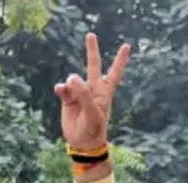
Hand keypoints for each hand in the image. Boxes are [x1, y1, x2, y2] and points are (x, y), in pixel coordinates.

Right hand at [53, 33, 130, 150]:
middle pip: (93, 66)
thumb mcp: (92, 114)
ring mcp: (80, 93)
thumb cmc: (93, 130)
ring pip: (73, 79)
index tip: (127, 46)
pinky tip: (60, 91)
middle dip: (92, 50)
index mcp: (104, 92)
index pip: (114, 73)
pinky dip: (61, 88)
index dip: (120, 60)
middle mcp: (92, 90)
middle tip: (91, 35)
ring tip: (70, 94)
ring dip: (70, 84)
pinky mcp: (68, 99)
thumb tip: (73, 77)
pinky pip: (63, 87)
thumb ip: (84, 95)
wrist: (82, 143)